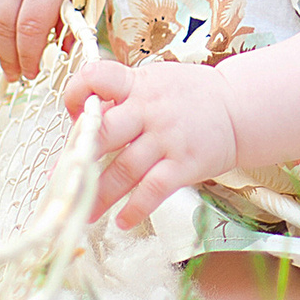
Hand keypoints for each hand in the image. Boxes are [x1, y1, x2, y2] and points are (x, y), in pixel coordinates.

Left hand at [63, 57, 238, 229]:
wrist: (240, 107)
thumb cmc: (191, 96)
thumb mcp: (155, 81)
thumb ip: (122, 96)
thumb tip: (82, 117)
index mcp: (138, 84)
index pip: (97, 77)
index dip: (76, 94)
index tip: (72, 113)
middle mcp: (149, 110)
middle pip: (103, 132)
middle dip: (77, 158)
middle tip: (59, 181)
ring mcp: (167, 138)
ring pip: (123, 169)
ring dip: (99, 194)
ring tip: (83, 213)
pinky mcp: (184, 164)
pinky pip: (153, 190)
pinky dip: (135, 209)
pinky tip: (122, 221)